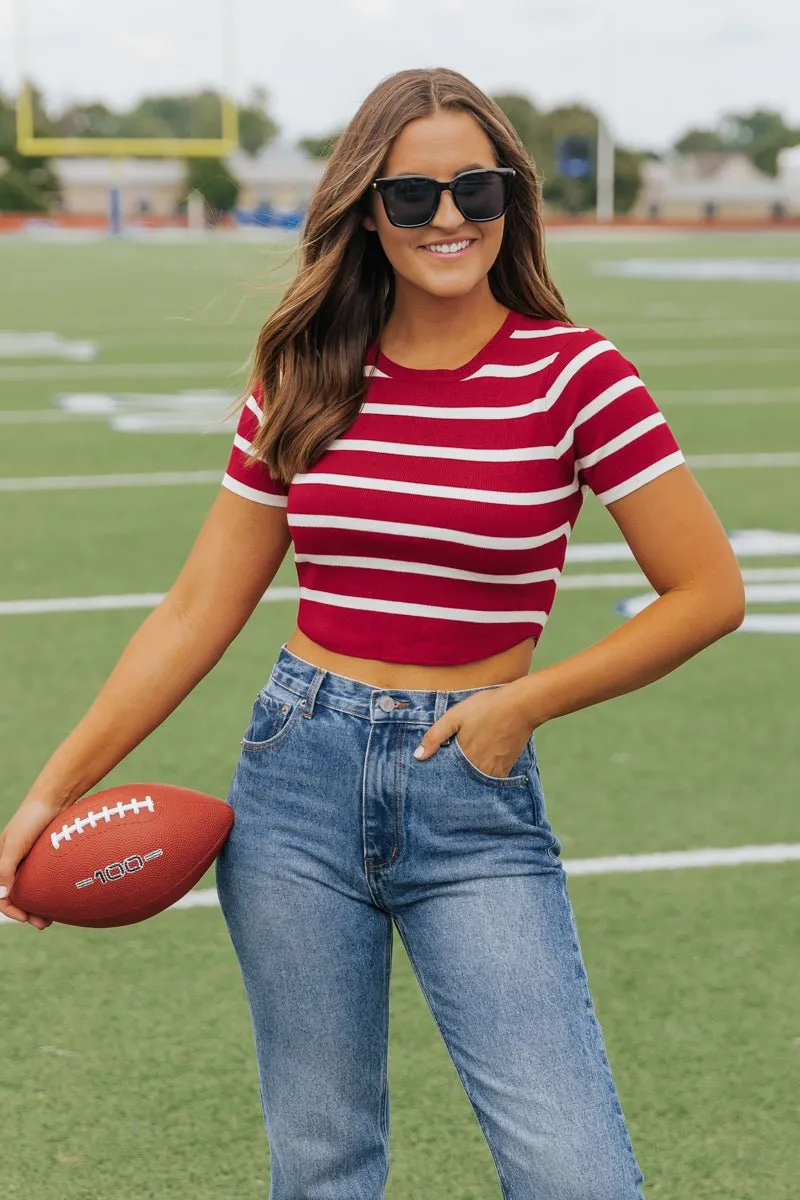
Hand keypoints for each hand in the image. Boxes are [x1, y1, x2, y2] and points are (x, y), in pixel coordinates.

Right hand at [0, 796, 63, 930]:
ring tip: (53, 917)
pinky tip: (61, 899)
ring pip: (32, 890)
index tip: (26, 918)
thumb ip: (5, 868)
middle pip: (17, 896)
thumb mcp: (15, 844)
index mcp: (0, 862)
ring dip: (40, 905)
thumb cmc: (31, 818)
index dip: (11, 909)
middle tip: (44, 924)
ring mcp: (30, 861)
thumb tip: (1, 896)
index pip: (0, 895)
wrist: (54, 798)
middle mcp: (13, 863)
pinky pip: (45, 879)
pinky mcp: (45, 857)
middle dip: (27, 912)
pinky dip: (49, 891)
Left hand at [413, 680, 533, 777]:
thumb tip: (418, 756)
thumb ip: (435, 736)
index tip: (431, 780)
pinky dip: (483, 776)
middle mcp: (479, 769)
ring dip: (468, 781)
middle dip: (453, 782)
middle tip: (445, 782)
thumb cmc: (487, 707)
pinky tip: (479, 766)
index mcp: (464, 758)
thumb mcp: (455, 716)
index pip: (446, 777)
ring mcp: (495, 770)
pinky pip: (491, 779)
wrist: (522, 706)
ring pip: (476, 782)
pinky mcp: (507, 767)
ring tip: (461, 774)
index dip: (439, 778)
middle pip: (461, 783)